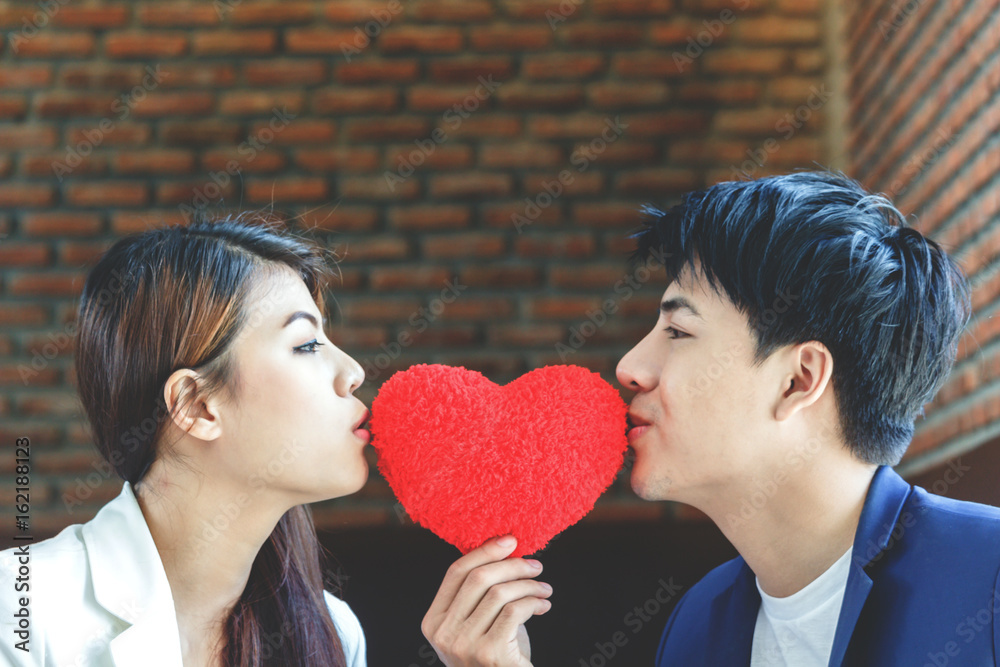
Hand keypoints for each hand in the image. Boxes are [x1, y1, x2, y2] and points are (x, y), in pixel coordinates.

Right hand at [422, 535, 552, 665]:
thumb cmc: (495, 657)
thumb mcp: (477, 624)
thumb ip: (480, 595)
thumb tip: (503, 549)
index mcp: (433, 622)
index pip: (455, 573)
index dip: (484, 551)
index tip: (510, 540)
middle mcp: (443, 633)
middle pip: (478, 578)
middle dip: (512, 565)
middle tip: (536, 564)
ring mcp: (464, 645)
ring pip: (500, 593)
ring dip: (528, 584)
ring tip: (544, 587)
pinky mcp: (489, 654)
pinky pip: (515, 611)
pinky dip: (534, 601)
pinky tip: (544, 604)